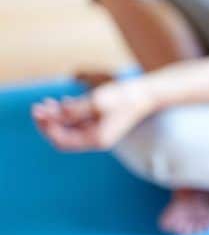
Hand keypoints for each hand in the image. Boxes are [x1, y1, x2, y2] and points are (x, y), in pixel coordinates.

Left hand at [31, 80, 155, 150]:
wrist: (146, 93)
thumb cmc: (124, 97)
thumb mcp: (97, 101)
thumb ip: (74, 109)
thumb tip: (54, 114)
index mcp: (96, 140)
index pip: (63, 141)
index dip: (48, 128)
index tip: (40, 113)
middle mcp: (95, 139)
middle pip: (63, 137)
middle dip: (48, 123)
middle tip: (36, 108)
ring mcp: (97, 130)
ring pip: (68, 128)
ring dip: (55, 117)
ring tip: (45, 103)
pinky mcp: (99, 121)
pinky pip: (76, 121)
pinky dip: (66, 113)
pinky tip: (60, 102)